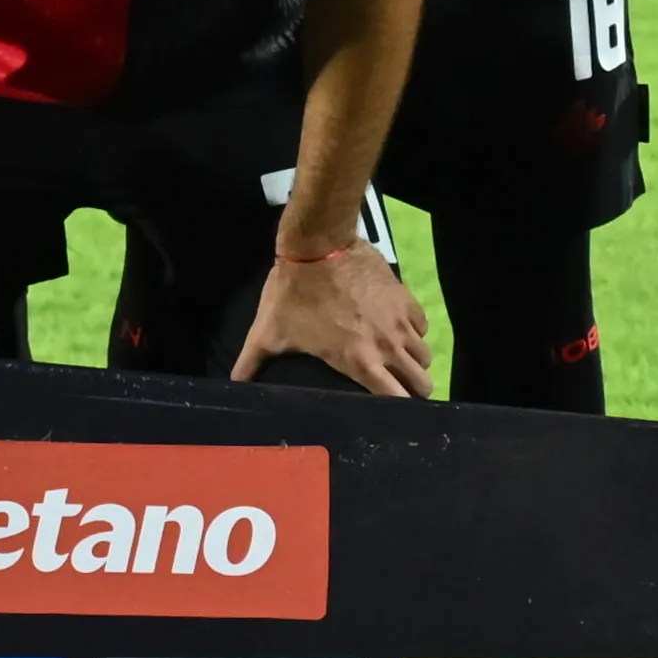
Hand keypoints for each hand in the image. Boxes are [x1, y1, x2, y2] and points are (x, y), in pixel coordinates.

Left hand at [234, 243, 432, 398]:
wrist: (317, 244)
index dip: (398, 410)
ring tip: (399, 363)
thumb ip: (252, 362)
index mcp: (360, 362)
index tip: (390, 413)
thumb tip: (233, 384)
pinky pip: (421, 326)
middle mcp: (388, 346)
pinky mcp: (406, 298)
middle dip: (413, 391)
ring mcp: (400, 321)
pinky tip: (399, 331)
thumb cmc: (293, 292)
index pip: (397, 400)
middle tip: (398, 389)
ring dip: (414, 362)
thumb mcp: (269, 331)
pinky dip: (414, 332)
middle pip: (422, 383)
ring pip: (424, 355)